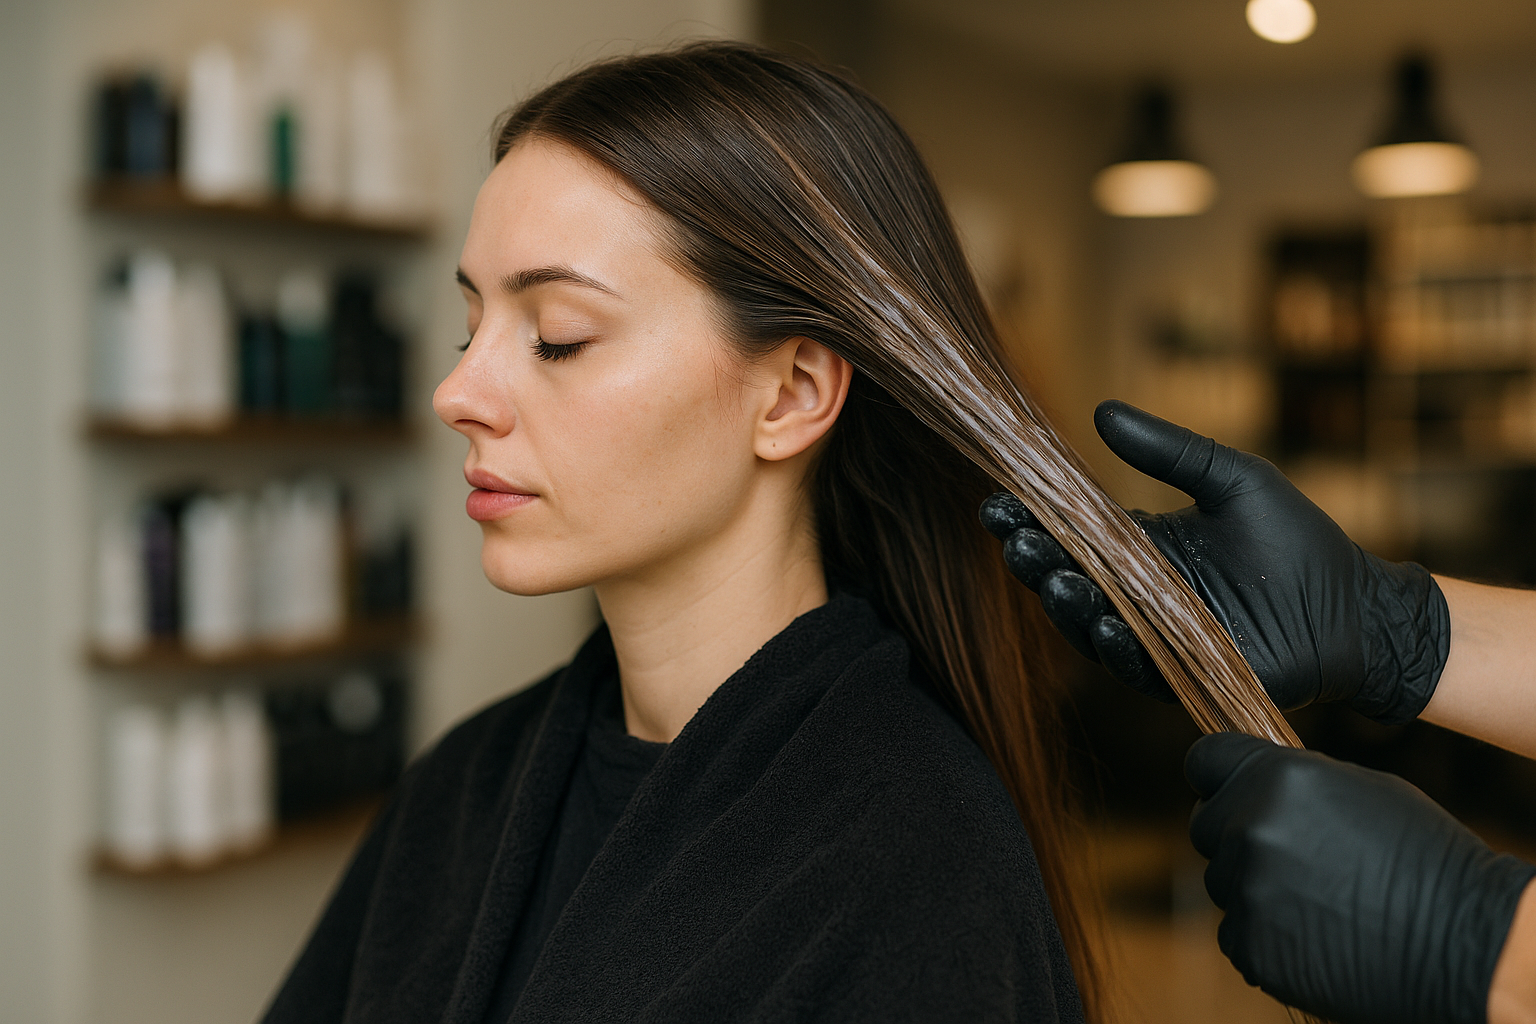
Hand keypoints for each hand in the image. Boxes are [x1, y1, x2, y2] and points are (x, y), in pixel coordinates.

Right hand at [979, 400, 1449, 723]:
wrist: (1356, 608)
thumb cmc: (1299, 541)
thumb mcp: (1232, 480)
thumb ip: (1170, 452)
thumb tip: (1101, 410)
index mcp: (1142, 549)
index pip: (1071, 534)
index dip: (1031, 521)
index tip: (998, 502)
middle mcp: (1138, 596)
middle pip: (1069, 579)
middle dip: (1035, 561)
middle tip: (1015, 540)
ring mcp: (1157, 637)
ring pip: (1091, 624)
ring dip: (1066, 604)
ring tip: (1052, 578)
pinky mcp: (1183, 673)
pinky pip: (1137, 665)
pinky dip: (1116, 645)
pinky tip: (1102, 622)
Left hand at [1186, 732, 1535, 1023]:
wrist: (1463, 941)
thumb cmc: (1421, 855)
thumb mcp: (1359, 787)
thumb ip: (1292, 780)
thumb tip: (1254, 781)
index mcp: (1276, 778)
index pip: (1204, 761)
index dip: (1217, 774)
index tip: (1227, 786)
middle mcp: (1250, 828)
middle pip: (1205, 823)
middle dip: (1236, 832)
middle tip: (1290, 852)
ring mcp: (1247, 889)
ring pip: (1222, 879)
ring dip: (1253, 884)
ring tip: (1316, 896)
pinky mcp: (1250, 944)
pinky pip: (1235, 929)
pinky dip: (1264, 932)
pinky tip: (1314, 932)